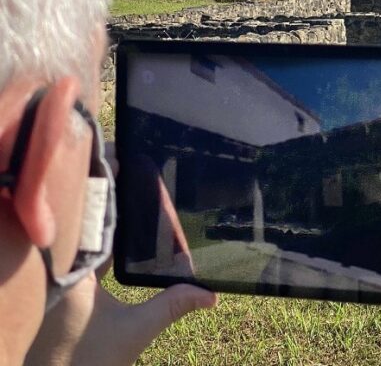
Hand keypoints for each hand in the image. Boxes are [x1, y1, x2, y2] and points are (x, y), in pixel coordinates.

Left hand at [25, 142, 215, 365]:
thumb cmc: (79, 363)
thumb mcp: (132, 332)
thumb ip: (171, 306)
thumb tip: (210, 294)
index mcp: (69, 267)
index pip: (88, 209)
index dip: (103, 179)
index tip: (121, 154)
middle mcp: (54, 266)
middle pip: (78, 213)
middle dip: (100, 188)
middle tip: (127, 162)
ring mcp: (52, 276)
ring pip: (76, 231)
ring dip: (97, 213)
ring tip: (125, 187)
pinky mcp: (53, 289)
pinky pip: (75, 252)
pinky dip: (93, 240)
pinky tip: (115, 234)